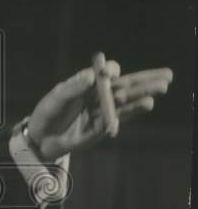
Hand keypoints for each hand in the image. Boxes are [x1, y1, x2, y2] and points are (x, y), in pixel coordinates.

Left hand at [27, 60, 172, 159]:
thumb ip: (73, 88)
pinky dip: (128, 114)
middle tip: (167, 75)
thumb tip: (92, 76)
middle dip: (146, 81)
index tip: (107, 74)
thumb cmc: (48, 112)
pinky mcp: (101, 129)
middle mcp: (100, 97)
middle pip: (126, 87)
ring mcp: (102, 113)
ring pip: (125, 103)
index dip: (111, 71)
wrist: (40, 137)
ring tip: (159, 91)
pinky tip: (146, 104)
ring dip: (141, 97)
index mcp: (89, 84)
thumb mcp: (57, 97)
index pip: (108, 73)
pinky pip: (116, 120)